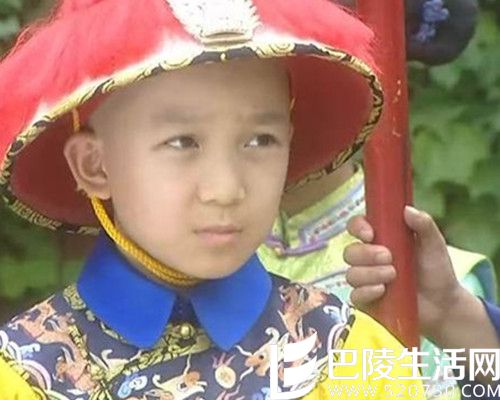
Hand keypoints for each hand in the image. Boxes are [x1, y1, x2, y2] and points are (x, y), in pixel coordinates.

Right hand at [344, 206, 464, 339]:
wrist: (444, 305)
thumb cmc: (437, 271)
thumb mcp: (434, 244)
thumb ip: (424, 224)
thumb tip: (407, 209)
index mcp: (380, 239)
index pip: (356, 227)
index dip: (357, 228)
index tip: (370, 234)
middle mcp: (368, 258)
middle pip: (350, 252)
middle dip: (366, 254)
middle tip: (389, 257)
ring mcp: (366, 280)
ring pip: (351, 274)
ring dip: (370, 274)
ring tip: (393, 276)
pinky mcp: (366, 300)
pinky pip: (355, 296)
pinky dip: (367, 292)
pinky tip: (383, 291)